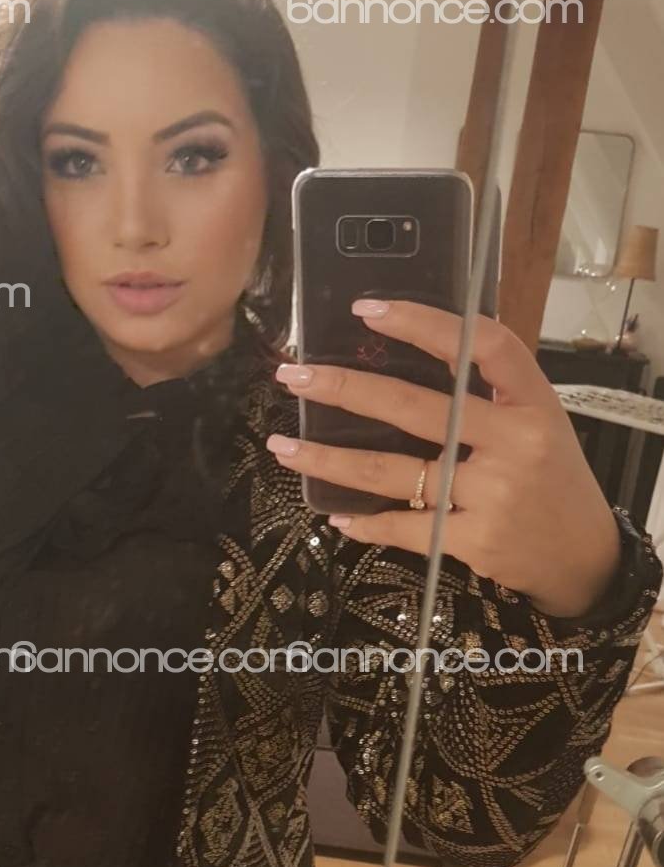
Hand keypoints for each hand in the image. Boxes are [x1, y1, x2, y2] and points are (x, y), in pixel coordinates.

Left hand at [267, 299, 622, 619]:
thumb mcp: (538, 422)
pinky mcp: (472, 540)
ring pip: (391, 472)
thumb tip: (412, 356)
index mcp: (531, 403)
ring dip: (329, 460)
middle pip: (414, 407)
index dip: (424, 323)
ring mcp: (490, 494)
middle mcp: (512, 444)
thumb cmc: (551, 479)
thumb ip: (488, 392)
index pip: (480, 346)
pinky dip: (366, 522)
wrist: (583, 556)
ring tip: (284, 447)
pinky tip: (337, 515)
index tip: (369, 310)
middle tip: (295, 375)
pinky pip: (403, 526)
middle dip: (346, 389)